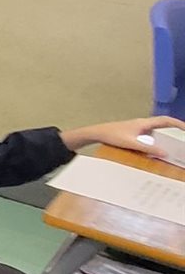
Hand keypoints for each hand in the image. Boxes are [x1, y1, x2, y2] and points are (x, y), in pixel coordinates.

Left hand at [63, 116, 182, 153]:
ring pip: (157, 128)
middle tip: (184, 136)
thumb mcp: (132, 143)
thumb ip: (148, 148)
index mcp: (144, 123)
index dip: (178, 123)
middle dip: (175, 128)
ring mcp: (138, 127)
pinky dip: (158, 137)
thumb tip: (165, 153)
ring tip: (176, 141)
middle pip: (163, 124)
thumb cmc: (112, 135)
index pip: (165, 120)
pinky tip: (159, 145)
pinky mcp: (134, 132)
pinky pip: (151, 133)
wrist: (97, 133)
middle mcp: (142, 123)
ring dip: (167, 133)